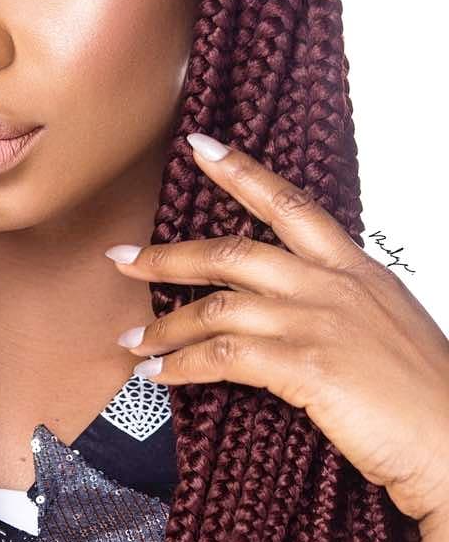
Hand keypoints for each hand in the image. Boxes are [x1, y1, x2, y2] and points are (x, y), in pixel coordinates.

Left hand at [105, 132, 448, 535]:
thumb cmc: (426, 395)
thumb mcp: (386, 324)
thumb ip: (340, 301)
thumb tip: (294, 301)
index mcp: (355, 269)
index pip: (290, 204)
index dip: (240, 171)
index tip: (199, 146)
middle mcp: (332, 285)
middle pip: (232, 252)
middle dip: (169, 256)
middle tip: (122, 257)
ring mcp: (317, 323)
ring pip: (217, 308)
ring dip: (166, 326)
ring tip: (134, 339)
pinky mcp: (305, 367)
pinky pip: (223, 357)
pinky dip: (182, 365)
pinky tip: (159, 375)